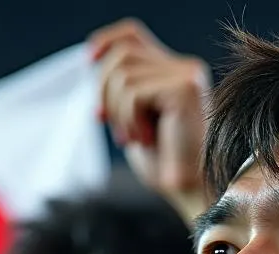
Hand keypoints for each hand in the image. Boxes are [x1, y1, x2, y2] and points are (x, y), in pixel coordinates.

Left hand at [91, 20, 210, 219]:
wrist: (190, 192)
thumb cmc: (166, 165)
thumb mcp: (135, 121)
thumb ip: (122, 92)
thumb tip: (94, 65)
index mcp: (175, 72)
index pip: (133, 35)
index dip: (106, 42)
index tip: (88, 61)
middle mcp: (185, 68)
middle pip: (123, 54)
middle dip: (104, 90)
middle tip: (110, 124)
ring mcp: (187, 76)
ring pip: (124, 74)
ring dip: (118, 112)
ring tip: (132, 137)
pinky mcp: (184, 89)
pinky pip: (134, 93)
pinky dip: (129, 120)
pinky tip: (145, 140)